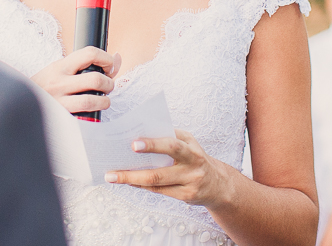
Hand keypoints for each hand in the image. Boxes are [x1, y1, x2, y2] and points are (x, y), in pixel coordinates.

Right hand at [31, 47, 120, 115]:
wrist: (20, 104)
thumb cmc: (45, 86)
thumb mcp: (61, 70)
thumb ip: (88, 64)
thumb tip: (118, 57)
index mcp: (60, 66)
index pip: (89, 53)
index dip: (106, 59)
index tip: (109, 66)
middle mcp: (59, 82)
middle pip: (95, 79)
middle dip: (109, 83)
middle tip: (108, 86)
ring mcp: (59, 101)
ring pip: (92, 100)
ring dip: (105, 101)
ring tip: (103, 100)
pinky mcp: (60, 117)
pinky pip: (83, 116)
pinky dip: (93, 114)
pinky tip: (93, 112)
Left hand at [105, 128, 235, 207]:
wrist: (219, 184)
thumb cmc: (196, 157)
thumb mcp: (189, 143)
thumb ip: (170, 136)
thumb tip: (141, 133)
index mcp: (192, 149)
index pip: (171, 145)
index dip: (152, 144)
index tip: (133, 144)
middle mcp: (192, 168)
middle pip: (160, 172)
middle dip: (134, 173)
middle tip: (113, 170)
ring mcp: (189, 185)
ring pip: (156, 184)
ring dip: (132, 181)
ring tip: (113, 177)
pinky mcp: (186, 197)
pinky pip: (159, 191)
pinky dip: (142, 185)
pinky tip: (129, 181)